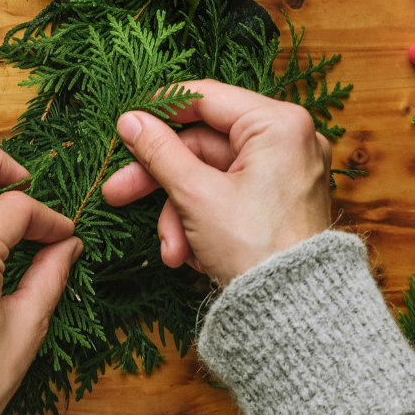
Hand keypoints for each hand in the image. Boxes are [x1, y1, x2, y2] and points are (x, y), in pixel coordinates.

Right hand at [101, 79, 331, 283]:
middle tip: (118, 192)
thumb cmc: (257, 250)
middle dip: (161, 182)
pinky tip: (192, 255)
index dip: (160, 110)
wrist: (296, 316)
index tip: (125, 125)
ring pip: (210, 178)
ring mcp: (286, 173)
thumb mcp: (195, 195)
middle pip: (202, 146)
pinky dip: (203, 221)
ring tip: (172, 250)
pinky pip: (228, 197)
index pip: (205, 98)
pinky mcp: (280, 202)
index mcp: (279, 125)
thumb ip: (159, 151)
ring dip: (180, 213)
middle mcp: (289, 142)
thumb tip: (130, 121)